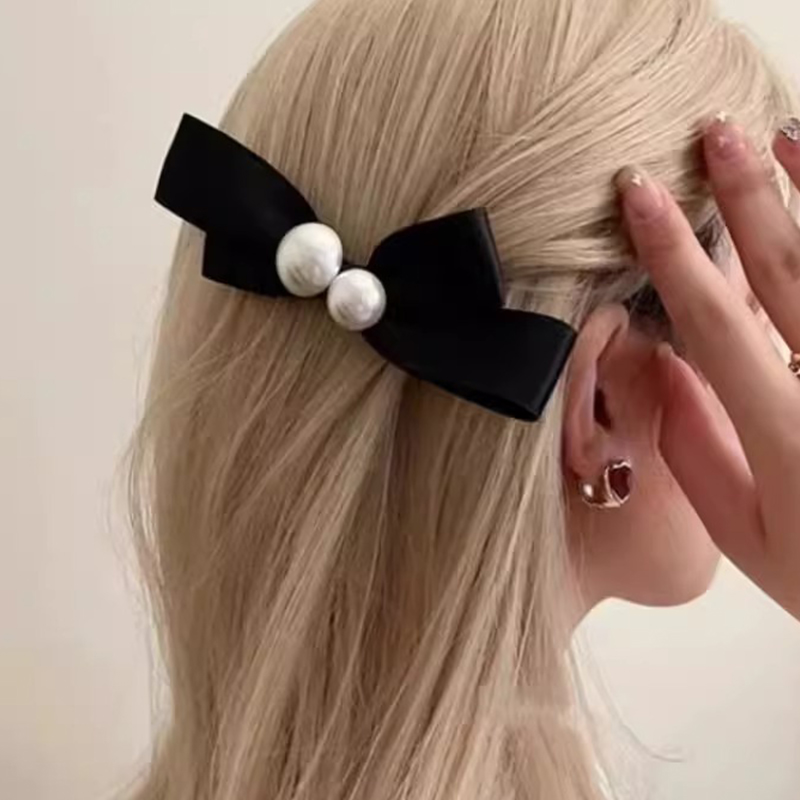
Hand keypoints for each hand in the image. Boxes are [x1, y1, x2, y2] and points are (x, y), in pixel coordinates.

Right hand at [618, 116, 799, 618]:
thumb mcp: (746, 539)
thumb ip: (695, 454)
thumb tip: (662, 370)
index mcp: (788, 436)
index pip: (716, 322)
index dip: (673, 253)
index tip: (640, 198)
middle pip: (788, 270)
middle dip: (743, 196)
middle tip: (708, 133)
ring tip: (778, 136)